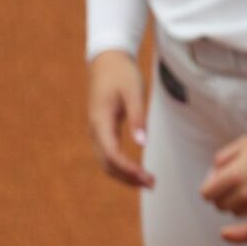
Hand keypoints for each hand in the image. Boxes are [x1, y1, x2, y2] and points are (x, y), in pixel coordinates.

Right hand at [87, 50, 152, 188]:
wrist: (106, 61)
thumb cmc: (122, 75)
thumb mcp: (133, 92)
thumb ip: (138, 117)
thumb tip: (142, 143)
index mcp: (100, 120)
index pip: (111, 153)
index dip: (127, 168)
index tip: (146, 177)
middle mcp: (94, 129)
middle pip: (107, 163)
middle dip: (128, 177)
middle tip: (152, 184)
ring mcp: (96, 131)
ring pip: (105, 162)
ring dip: (124, 175)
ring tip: (147, 182)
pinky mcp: (101, 131)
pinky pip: (108, 154)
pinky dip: (121, 167)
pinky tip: (136, 171)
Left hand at [200, 121, 246, 216]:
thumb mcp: (242, 144)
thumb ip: (222, 160)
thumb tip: (214, 175)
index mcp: (234, 176)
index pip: (207, 195)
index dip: (210, 188)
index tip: (215, 185)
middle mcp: (246, 193)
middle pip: (221, 207)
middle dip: (223, 197)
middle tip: (233, 186)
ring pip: (238, 213)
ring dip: (239, 204)